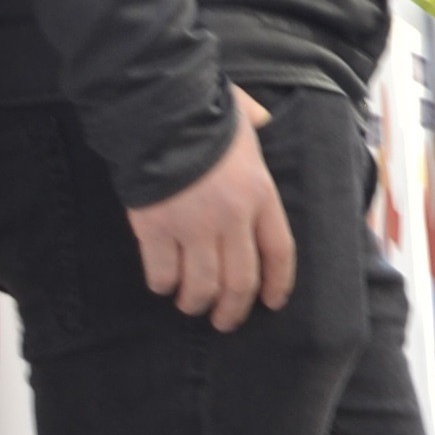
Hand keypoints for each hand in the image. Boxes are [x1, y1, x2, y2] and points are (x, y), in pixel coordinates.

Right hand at [127, 88, 294, 330]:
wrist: (156, 113)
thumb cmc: (203, 113)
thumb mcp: (245, 121)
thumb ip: (258, 128)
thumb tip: (265, 120)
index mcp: (261, 195)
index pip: (279, 253)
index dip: (277, 284)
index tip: (272, 303)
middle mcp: (232, 218)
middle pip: (241, 281)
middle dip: (233, 309)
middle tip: (225, 321)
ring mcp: (193, 227)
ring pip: (202, 285)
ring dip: (196, 302)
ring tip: (191, 305)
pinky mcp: (155, 229)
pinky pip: (162, 272)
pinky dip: (162, 284)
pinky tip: (162, 284)